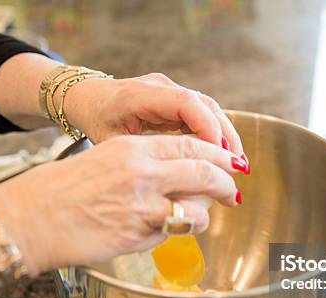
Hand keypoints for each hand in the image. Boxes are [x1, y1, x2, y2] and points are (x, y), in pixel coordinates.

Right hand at [0, 135, 243, 275]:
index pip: (190, 145)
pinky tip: (168, 230)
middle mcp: (141, 171)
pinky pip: (174, 233)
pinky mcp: (137, 234)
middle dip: (227, 183)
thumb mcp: (102, 159)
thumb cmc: (60, 191)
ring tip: (200, 217)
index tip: (232, 162)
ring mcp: (141, 204)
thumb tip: (176, 173)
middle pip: (205, 172)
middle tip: (234, 191)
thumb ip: (142, 163)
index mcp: (132, 147)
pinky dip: (178, 231)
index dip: (219, 155)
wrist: (28, 219)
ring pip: (197, 208)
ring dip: (203, 214)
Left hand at [58, 73, 246, 157]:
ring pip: (208, 108)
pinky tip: (223, 156)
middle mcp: (160, 87)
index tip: (222, 156)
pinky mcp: (175, 98)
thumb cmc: (95, 119)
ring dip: (225, 135)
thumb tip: (172, 183)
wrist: (86, 96)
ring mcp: (170, 90)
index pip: (186, 104)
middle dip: (226, 135)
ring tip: (237, 164)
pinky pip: (201, 113)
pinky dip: (215, 133)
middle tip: (239, 165)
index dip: (209, 128)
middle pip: (205, 105)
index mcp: (141, 95)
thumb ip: (140, 157)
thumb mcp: (110, 142)